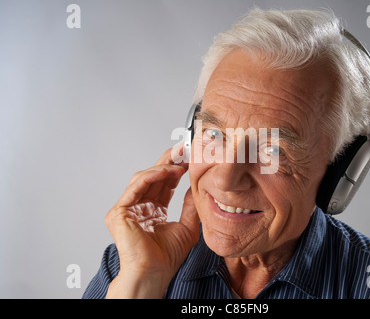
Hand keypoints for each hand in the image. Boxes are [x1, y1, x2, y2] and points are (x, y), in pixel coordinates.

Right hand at [104, 145, 199, 297]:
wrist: (154, 273)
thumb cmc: (167, 257)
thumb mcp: (187, 225)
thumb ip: (190, 206)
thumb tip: (198, 187)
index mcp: (152, 210)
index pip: (164, 184)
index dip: (176, 169)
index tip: (190, 157)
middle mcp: (139, 206)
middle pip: (153, 177)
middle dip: (169, 161)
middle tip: (183, 148)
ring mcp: (127, 208)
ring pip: (143, 178)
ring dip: (162, 166)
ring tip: (180, 161)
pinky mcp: (119, 211)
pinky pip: (136, 186)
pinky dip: (151, 176)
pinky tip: (167, 170)